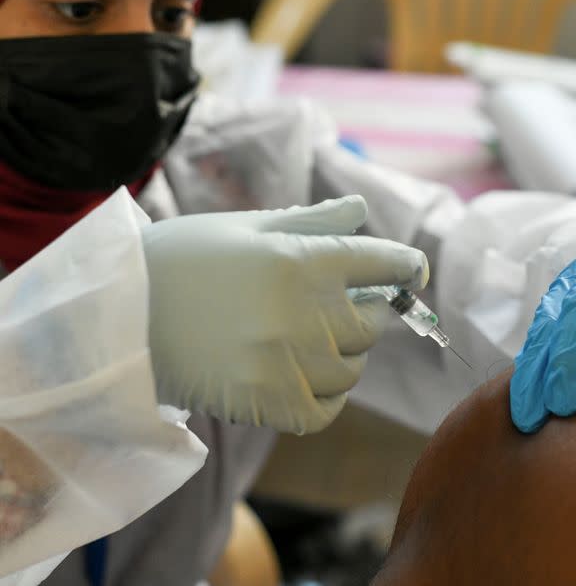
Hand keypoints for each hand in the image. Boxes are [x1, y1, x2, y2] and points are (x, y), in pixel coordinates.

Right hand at [143, 196, 428, 433]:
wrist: (118, 315)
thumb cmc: (184, 261)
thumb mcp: (246, 228)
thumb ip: (311, 223)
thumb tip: (361, 210)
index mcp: (302, 259)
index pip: (385, 263)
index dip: (406, 266)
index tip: (412, 272)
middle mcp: (303, 310)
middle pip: (372, 325)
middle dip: (361, 316)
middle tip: (332, 310)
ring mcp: (286, 360)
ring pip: (351, 370)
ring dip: (340, 358)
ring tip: (303, 344)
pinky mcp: (267, 403)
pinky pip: (326, 410)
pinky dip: (324, 398)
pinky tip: (302, 380)